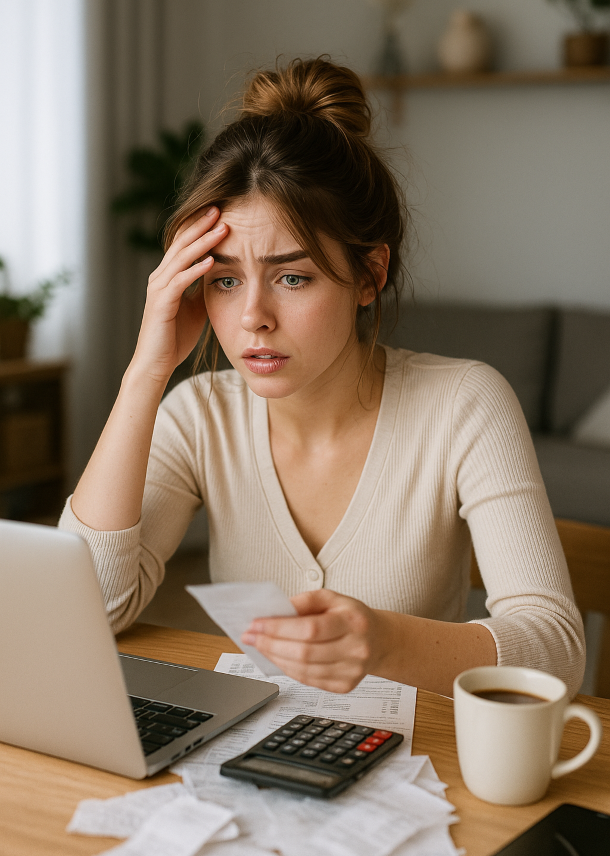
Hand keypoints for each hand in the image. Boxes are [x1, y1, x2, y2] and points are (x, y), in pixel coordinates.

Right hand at [131, 207, 227, 383]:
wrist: (157, 363)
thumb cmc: (175, 337)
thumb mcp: (196, 308)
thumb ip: (202, 289)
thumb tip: (221, 274)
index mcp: (168, 277)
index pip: (184, 244)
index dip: (199, 227)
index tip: (220, 213)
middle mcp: (160, 278)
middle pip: (181, 243)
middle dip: (201, 225)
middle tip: (220, 208)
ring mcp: (159, 289)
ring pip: (181, 258)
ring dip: (202, 242)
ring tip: (221, 229)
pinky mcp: (161, 304)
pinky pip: (179, 282)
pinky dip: (195, 270)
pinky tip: (211, 261)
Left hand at [241, 589, 387, 692]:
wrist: (379, 640)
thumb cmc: (351, 617)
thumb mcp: (333, 598)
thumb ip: (305, 600)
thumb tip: (278, 611)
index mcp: (353, 621)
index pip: (310, 628)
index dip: (279, 628)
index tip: (256, 624)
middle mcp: (356, 648)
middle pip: (304, 652)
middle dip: (271, 644)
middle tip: (251, 636)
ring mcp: (352, 671)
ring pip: (304, 670)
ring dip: (276, 658)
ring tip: (260, 647)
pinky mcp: (345, 686)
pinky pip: (309, 681)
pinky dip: (289, 670)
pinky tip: (278, 658)